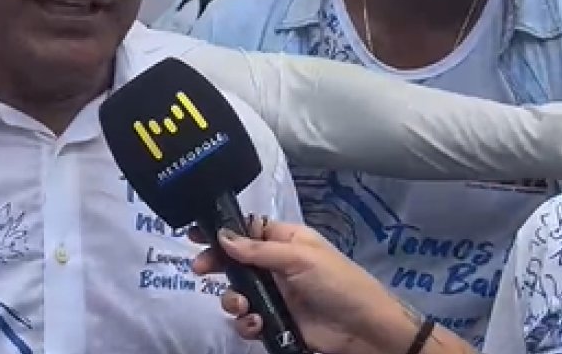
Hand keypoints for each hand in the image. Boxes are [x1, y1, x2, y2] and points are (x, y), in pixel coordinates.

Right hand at [191, 220, 425, 353]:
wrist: (365, 330)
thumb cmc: (337, 283)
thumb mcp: (300, 258)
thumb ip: (259, 250)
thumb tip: (223, 236)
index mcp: (286, 241)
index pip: (247, 230)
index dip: (222, 230)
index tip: (196, 234)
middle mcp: (276, 266)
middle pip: (234, 261)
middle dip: (216, 265)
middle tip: (201, 269)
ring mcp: (275, 295)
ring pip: (237, 293)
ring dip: (232, 299)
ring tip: (242, 306)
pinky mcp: (275, 322)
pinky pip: (248, 320)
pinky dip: (246, 323)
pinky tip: (256, 323)